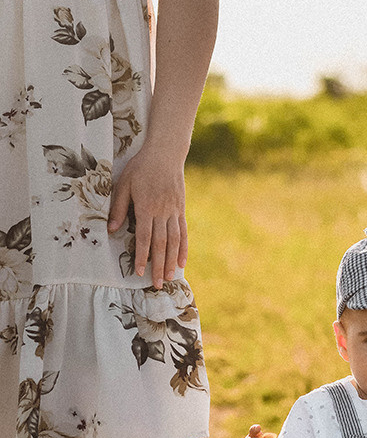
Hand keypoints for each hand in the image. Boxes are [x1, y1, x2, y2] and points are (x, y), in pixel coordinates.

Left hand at [108, 144, 187, 289]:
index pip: (144, 237)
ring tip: (170, 277)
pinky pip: (183, 232)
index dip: (142, 256)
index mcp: (146, 207)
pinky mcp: (181, 209)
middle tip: (157, 284)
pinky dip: (184, 248)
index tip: (139, 272)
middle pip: (161, 244)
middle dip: (158, 265)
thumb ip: (119, 208)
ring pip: (174, 241)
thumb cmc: (140, 168)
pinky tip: (182, 262)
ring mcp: (174, 211)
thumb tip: (112, 229)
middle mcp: (162, 212)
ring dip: (172, 261)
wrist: (165, 153)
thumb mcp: (124, 184)